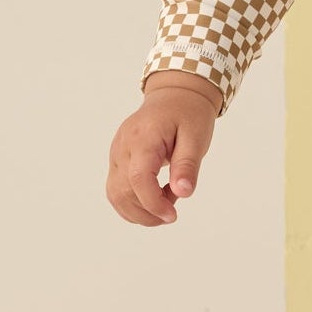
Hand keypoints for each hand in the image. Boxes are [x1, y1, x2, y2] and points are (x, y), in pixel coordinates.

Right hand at [106, 82, 218, 225]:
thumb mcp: (196, 137)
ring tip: (165, 205)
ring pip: (115, 195)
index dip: (153, 203)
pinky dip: (132, 204)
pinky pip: (116, 189)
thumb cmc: (187, 114)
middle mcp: (123, 146)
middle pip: (123, 191)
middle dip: (148, 211)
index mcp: (143, 138)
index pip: (138, 178)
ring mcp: (116, 153)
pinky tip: (153, 202)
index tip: (173, 216)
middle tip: (174, 209)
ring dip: (139, 212)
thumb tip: (183, 193)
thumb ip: (187, 165)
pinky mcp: (117, 160)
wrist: (174, 96)